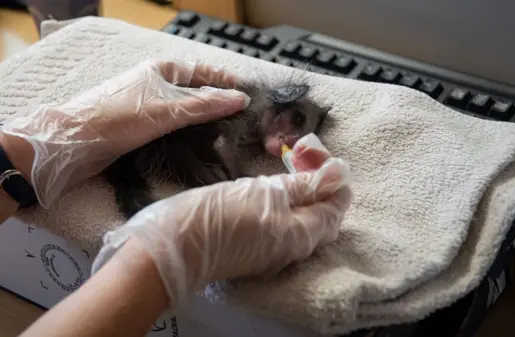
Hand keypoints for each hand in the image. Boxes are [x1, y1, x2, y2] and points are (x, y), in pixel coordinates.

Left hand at [0, 59, 249, 207]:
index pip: (200, 70)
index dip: (223, 80)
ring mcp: (142, 106)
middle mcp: (152, 84)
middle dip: (215, 102)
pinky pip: (168, 126)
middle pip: (192, 90)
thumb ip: (205, 105)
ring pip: (180, 110)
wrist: (74, 143)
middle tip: (239, 118)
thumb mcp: (167, 110)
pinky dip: (184, 133)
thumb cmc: (118, 118)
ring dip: (200, 120)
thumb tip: (239, 99)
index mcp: (159, 70)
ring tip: (223, 134)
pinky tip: (194, 145)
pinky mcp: (134, 127)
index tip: (244, 93)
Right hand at [91, 134, 352, 305]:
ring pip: (302, 214)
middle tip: (294, 150)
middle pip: (322, 208)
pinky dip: (283, 198)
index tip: (306, 148)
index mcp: (303, 235)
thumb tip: (341, 173)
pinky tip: (269, 182)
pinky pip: (283, 221)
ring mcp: (274, 250)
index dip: (331, 171)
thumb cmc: (218, 216)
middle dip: (316, 175)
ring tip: (283, 160)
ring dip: (299, 185)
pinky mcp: (256, 246)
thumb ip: (304, 185)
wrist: (173, 247)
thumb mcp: (264, 193)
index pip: (338, 201)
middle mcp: (294, 248)